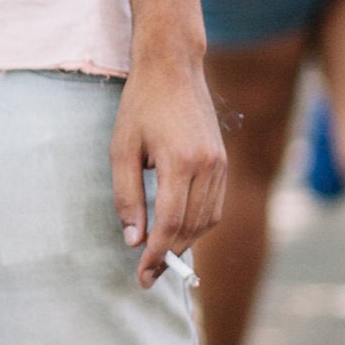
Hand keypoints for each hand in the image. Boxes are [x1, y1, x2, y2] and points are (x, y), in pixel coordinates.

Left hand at [112, 49, 225, 287]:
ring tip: (161, 255)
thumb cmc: (141, 105)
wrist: (174, 68)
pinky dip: (198, 225)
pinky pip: (215, 206)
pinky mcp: (223, 162)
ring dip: (185, 242)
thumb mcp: (121, 149)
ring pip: (207, 221)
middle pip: (191, 227)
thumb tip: (134, 239)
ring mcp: (220, 164)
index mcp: (180, 162)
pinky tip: (178, 230)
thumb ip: (127, 196)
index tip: (143, 275)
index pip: (170, 223)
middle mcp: (207, 166)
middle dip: (169, 254)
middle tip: (149, 273)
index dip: (156, 254)